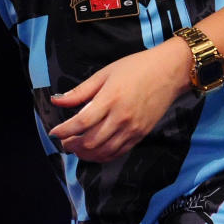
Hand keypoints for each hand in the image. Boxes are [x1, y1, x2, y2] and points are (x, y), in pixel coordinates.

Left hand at [48, 39, 189, 162]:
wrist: (169, 72)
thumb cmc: (136, 67)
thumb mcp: (104, 73)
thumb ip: (80, 91)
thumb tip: (56, 100)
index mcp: (110, 99)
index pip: (81, 122)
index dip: (65, 130)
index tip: (54, 132)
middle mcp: (122, 117)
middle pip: (91, 141)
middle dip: (73, 145)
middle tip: (63, 142)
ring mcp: (133, 129)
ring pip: (104, 152)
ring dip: (86, 154)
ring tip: (76, 148)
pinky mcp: (141, 135)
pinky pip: (118, 152)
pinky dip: (103, 156)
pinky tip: (94, 151)